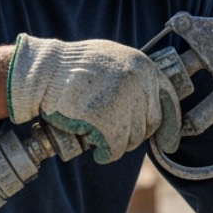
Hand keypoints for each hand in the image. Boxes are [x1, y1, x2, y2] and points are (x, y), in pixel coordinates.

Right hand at [7, 34, 180, 162]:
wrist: (42, 72)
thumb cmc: (70, 67)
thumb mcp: (110, 58)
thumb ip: (132, 76)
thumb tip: (148, 101)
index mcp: (143, 66)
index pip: (169, 100)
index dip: (171, 125)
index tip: (169, 143)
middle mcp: (139, 83)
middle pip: (149, 123)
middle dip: (134, 132)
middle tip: (114, 132)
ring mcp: (125, 103)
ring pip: (133, 139)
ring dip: (117, 142)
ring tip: (97, 132)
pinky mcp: (108, 123)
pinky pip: (114, 149)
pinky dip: (105, 154)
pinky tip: (96, 150)